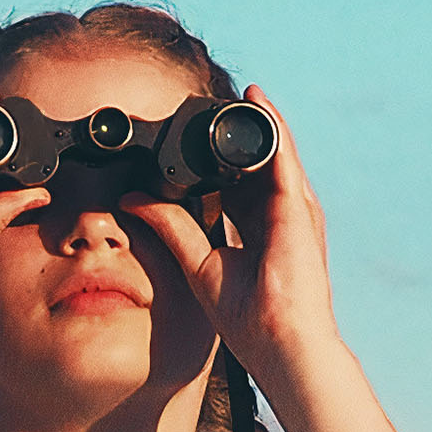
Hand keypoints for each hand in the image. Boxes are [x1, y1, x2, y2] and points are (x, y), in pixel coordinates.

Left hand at [122, 87, 335, 374]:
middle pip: (255, 164)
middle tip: (209, 105)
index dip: (216, 161)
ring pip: (273, 153)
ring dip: (256, 122)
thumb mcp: (199, 262)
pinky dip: (271, 127)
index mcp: (256, 229)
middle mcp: (278, 215)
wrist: (279, 341)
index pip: (237, 183)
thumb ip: (172, 226)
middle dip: (235, 136)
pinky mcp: (297, 206)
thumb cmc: (248, 317)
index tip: (188, 138)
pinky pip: (283, 156)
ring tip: (240, 91)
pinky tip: (257, 101)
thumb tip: (134, 198)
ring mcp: (292, 209)